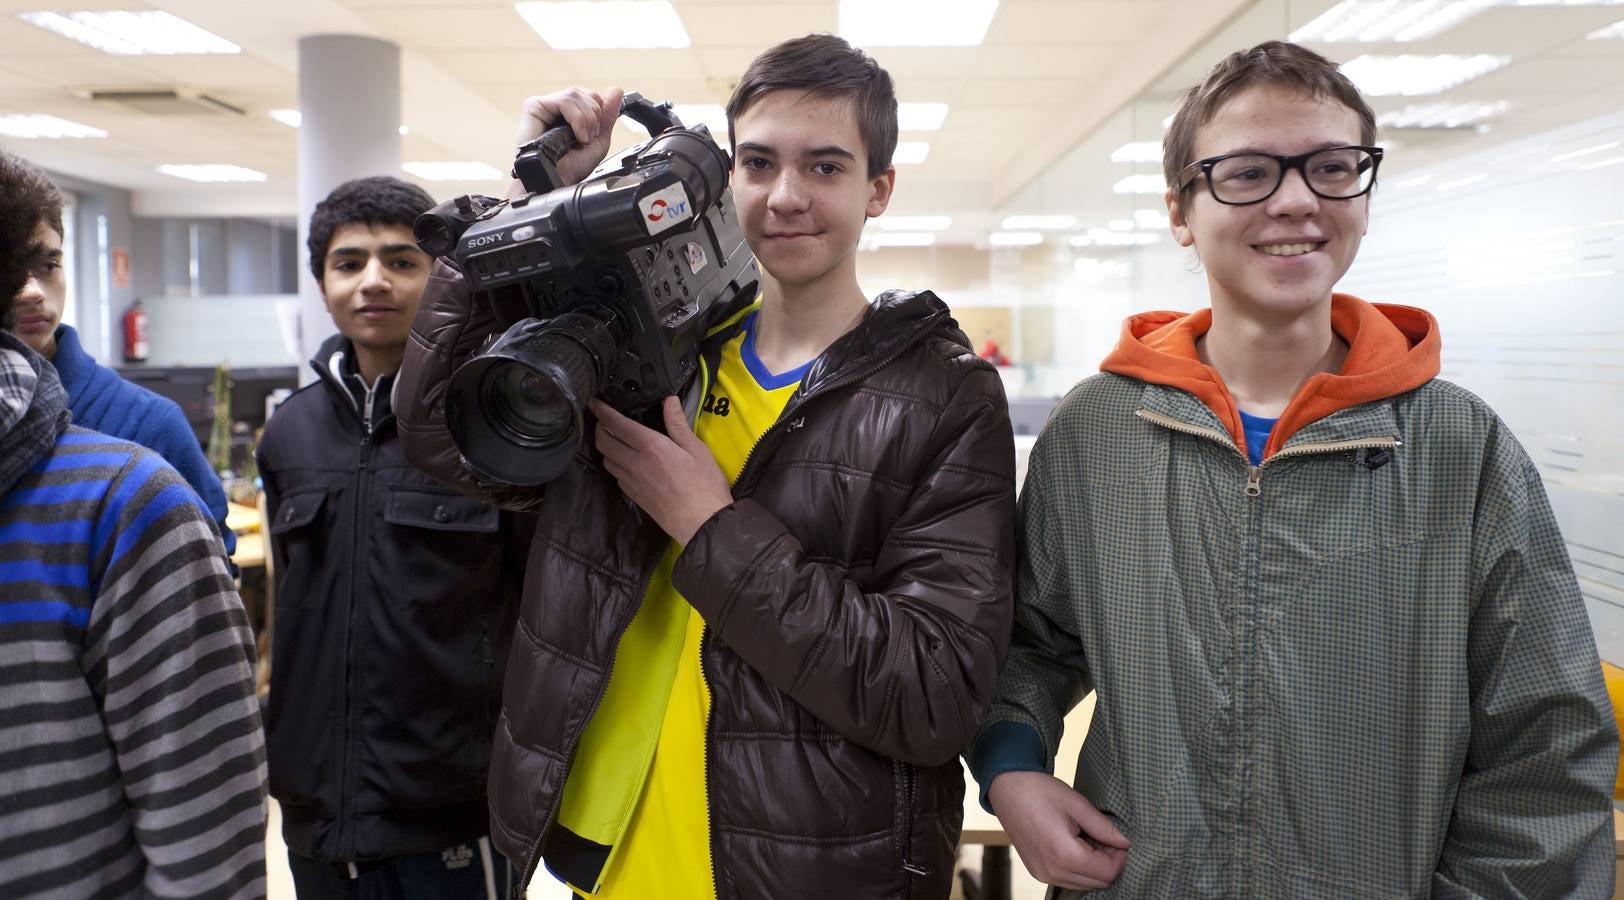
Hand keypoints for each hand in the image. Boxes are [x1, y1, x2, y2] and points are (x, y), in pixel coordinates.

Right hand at [510, 86, 624, 192]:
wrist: (557, 181)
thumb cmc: (572, 169)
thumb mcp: (598, 141)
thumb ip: (607, 116)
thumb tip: (616, 90)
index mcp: (570, 115)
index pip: (590, 97)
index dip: (599, 112)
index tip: (596, 133)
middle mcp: (556, 108)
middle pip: (584, 93)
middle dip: (594, 115)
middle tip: (589, 137)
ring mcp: (544, 106)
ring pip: (575, 94)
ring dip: (586, 119)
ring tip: (582, 139)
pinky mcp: (534, 107)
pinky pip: (563, 101)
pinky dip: (577, 118)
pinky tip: (576, 135)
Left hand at [590, 396, 732, 545]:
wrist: (701, 523)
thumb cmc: (704, 485)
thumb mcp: (697, 450)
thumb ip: (678, 424)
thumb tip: (669, 400)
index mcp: (651, 446)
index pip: (617, 424)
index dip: (602, 411)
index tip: (594, 403)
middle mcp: (635, 463)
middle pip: (603, 442)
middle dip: (600, 428)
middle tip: (606, 421)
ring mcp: (631, 481)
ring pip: (606, 459)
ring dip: (606, 447)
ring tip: (615, 440)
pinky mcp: (633, 495)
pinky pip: (615, 475)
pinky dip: (615, 464)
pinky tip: (627, 462)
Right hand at [988, 771, 1130, 890]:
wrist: (1007, 788)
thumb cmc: (1040, 791)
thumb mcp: (1077, 804)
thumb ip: (1104, 828)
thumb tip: (1125, 842)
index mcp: (1065, 855)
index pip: (1108, 872)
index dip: (1120, 856)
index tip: (1117, 837)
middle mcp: (1053, 872)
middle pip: (1098, 883)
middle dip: (1108, 862)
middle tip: (1104, 836)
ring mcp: (1043, 875)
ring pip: (1084, 884)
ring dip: (1094, 866)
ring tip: (1087, 838)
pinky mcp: (1037, 872)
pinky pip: (1068, 880)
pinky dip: (1078, 868)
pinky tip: (1074, 844)